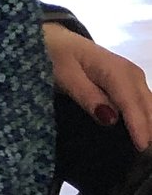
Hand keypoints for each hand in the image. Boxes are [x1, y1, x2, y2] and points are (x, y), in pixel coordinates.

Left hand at [43, 23, 151, 148]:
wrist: (53, 38)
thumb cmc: (54, 55)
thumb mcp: (64, 75)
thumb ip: (87, 96)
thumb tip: (111, 119)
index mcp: (116, 71)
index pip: (131, 103)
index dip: (138, 127)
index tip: (141, 148)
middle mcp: (131, 74)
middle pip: (147, 107)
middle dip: (150, 130)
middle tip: (146, 157)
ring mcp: (133, 77)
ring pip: (149, 106)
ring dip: (149, 126)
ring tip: (146, 151)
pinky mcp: (130, 83)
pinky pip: (142, 104)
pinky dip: (145, 119)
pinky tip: (143, 135)